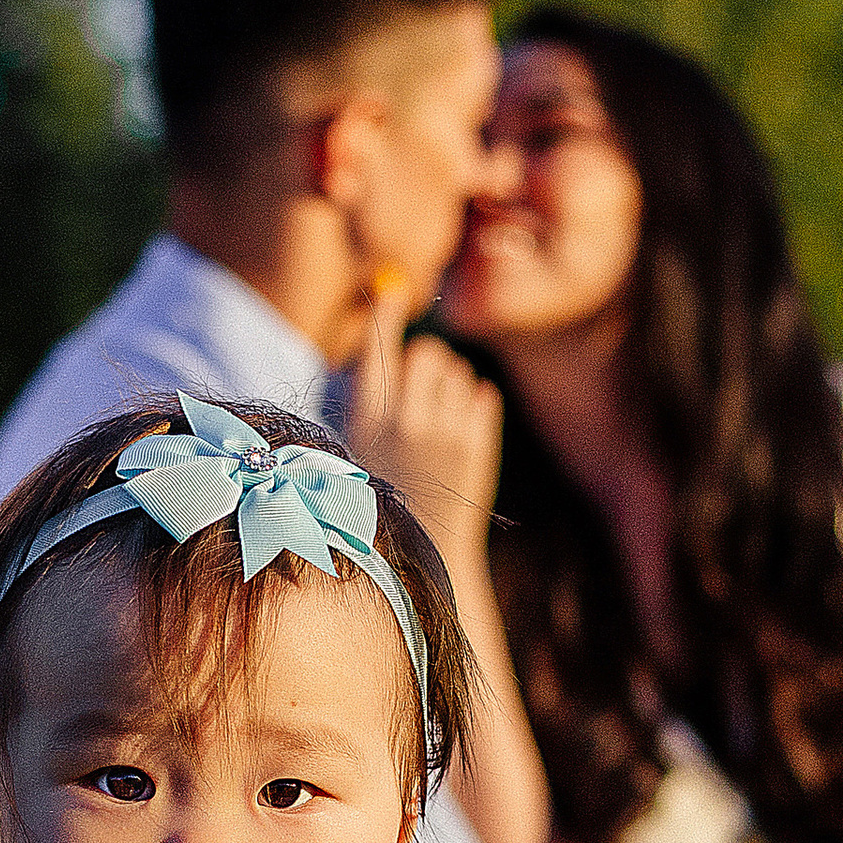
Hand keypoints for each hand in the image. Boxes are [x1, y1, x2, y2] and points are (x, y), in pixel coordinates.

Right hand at [347, 314, 501, 575]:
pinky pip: (481, 391)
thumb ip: (375, 402)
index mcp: (367, 424)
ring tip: (440, 412)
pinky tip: (459, 427)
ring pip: (456, 369)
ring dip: (449, 380)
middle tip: (424, 381)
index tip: (393, 289)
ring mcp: (444, 432)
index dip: (386, 316)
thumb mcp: (362, 453)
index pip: (377, 352)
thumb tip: (402, 346)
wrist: (428, 552)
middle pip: (424, 352)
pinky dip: (472, 401)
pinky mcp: (478, 443)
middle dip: (426, 358)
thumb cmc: (388, 501)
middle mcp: (405, 422)